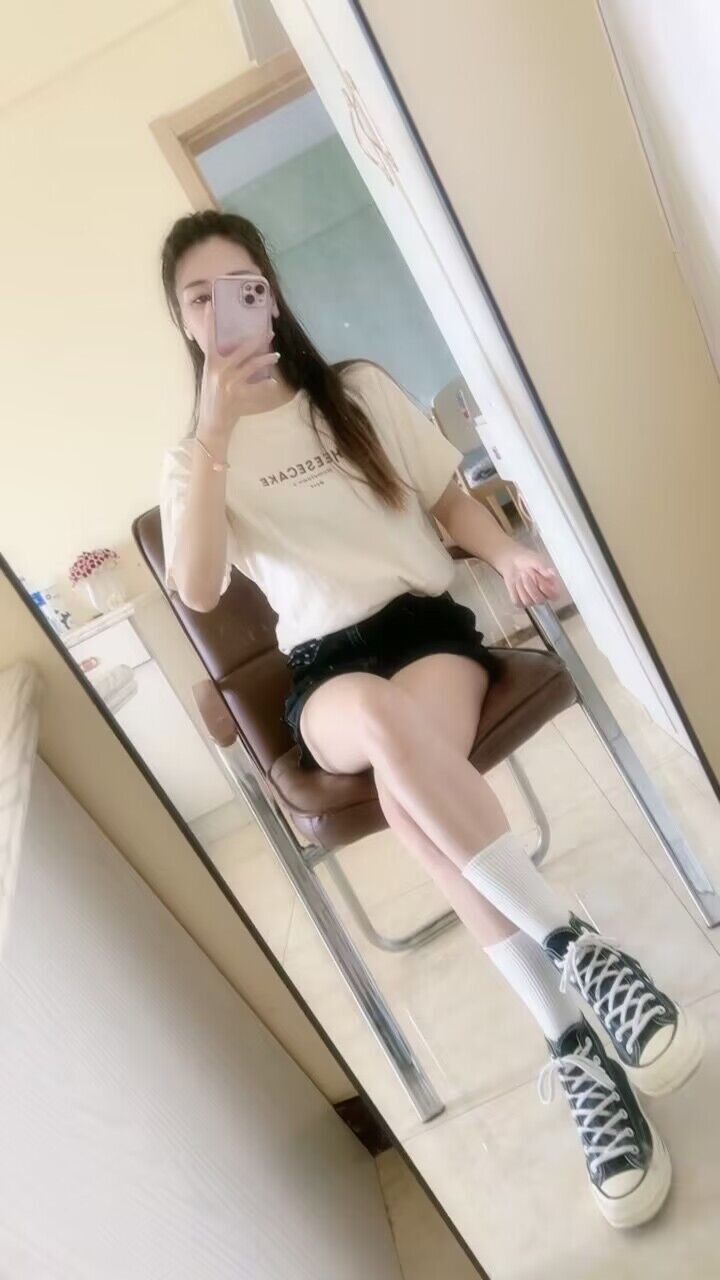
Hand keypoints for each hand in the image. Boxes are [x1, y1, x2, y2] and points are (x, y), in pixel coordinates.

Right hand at [197, 303, 279, 445]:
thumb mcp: (212, 377)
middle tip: (269, 332)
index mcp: (211, 363)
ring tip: (276, 356)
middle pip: (241, 350)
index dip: (209, 321)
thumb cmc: (213, 398)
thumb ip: (219, 362)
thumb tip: (234, 348)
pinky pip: (256, 387)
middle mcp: (218, 371)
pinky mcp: (236, 395)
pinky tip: (273, 383)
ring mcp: (228, 383)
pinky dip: (266, 384)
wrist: (212, 423)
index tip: (210, 305)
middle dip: (257, 340)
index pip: (209, 338)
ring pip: (251, 365)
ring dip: (266, 359)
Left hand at [495, 546, 561, 607]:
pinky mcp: (519, 601)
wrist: (513, 561)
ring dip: (521, 588)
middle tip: (525, 573)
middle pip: (539, 600)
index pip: (554, 596)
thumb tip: (552, 574)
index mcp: (550, 586)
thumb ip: (544, 569)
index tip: (538, 577)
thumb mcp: (537, 561)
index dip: (546, 589)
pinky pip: (518, 602)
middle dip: (530, 585)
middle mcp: (542, 595)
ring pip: (528, 602)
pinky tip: (515, 583)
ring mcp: (531, 600)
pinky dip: (514, 592)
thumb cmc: (527, 560)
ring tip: (520, 577)